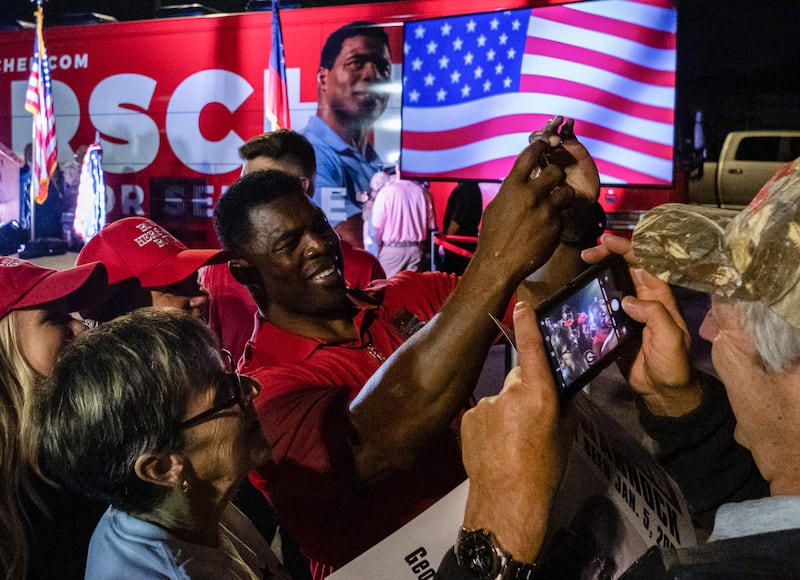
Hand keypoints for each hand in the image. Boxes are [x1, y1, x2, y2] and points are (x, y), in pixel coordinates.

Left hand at [461, 302, 570, 560]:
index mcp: (538, 394)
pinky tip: (495, 445)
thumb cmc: (544, 470)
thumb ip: (564, 406)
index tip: (522, 303)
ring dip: (506, 411)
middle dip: (525, 391)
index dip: (527, 323)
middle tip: (530, 421)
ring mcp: (485, 404)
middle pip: (518, 379)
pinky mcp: (468, 417)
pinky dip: (489, 424)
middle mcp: (509, 393)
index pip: (532, 349)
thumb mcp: (565, 434)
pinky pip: (483, 413)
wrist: (507, 500)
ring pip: (500, 398)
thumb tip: (562, 391)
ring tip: (511, 441)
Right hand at [476, 138, 574, 279]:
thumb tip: (518, 181)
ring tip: (555, 204)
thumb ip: (510, 191)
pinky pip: (563, 216)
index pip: (529, 155)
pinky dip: (557, 220)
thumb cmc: (493, 236)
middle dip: (556, 176)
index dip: (539, 146)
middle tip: (552, 184)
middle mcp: (531, 195)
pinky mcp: (556, 227)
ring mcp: (546, 211)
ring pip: (567, 192)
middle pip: (556, 172)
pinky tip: (546, 228)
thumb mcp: (496, 207)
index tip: (545, 144)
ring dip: (563, 196)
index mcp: (513, 187)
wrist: (499, 263)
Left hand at [529, 116, 599, 202]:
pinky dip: (568, 127)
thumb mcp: (548, 203)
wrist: (576, 204)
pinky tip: (569, 123)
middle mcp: (544, 157)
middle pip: (539, 140)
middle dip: (545, 136)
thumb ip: (542, 197)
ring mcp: (557, 151)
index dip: (535, 148)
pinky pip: (567, 134)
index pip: (529, 152)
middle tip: (554, 139)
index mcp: (534, 168)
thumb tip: (533, 193)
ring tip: (559, 121)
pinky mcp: (572, 147)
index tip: (543, 147)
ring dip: (553, 126)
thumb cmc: (559, 205)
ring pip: (551, 134)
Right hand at [582, 234, 701, 415]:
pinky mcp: (618, 326)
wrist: (662, 391)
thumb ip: (653, 315)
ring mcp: (631, 313)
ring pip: (614, 283)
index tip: (606, 242)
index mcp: (661, 297)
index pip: (645, 263)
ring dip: (600, 272)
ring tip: (583, 266)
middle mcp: (646, 300)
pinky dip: (594, 293)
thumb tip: (627, 299)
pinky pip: (605, 304)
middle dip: (609, 255)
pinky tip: (582, 292)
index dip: (627, 248)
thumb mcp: (670, 337)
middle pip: (627, 268)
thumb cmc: (672, 364)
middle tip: (588, 253)